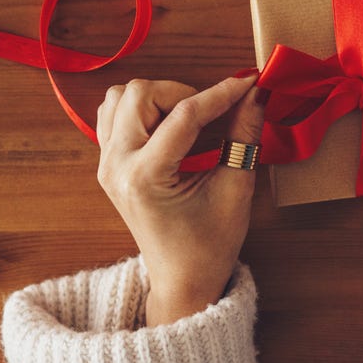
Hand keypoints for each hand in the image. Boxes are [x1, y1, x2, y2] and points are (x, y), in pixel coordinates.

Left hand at [95, 75, 264, 325]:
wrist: (181, 280)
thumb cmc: (210, 244)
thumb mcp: (235, 189)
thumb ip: (244, 135)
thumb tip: (256, 93)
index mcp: (146, 177)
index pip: (184, 115)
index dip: (221, 93)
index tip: (249, 82)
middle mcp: (117, 166)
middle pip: (141, 94)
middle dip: (182, 93)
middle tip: (211, 114)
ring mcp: (107, 164)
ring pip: (121, 97)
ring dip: (158, 98)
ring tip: (186, 121)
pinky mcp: (107, 163)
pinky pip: (113, 114)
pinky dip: (140, 109)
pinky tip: (167, 127)